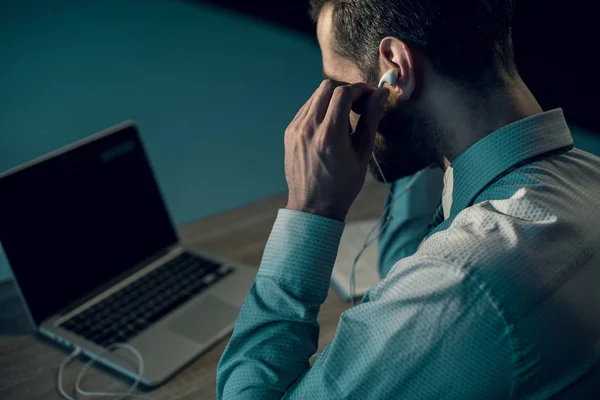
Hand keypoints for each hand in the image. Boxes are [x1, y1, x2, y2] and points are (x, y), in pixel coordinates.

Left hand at [284, 80, 389, 220]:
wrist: (313, 206)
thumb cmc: (342, 185)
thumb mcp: (362, 155)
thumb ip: (371, 120)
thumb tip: (381, 94)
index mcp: (329, 135)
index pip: (343, 93)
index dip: (360, 89)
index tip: (370, 96)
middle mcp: (309, 128)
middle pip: (326, 87)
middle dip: (345, 90)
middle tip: (358, 104)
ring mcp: (295, 129)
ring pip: (315, 97)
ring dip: (332, 99)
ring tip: (345, 118)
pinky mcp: (289, 133)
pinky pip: (306, 109)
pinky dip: (320, 109)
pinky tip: (330, 126)